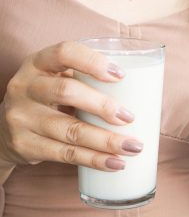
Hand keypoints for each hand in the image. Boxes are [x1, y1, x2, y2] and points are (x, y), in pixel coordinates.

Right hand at [0, 41, 142, 170]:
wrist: (4, 131)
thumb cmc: (48, 100)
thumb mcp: (57, 79)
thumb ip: (87, 79)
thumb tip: (145, 93)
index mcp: (38, 63)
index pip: (64, 52)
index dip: (93, 61)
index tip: (121, 75)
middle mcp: (25, 86)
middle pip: (66, 92)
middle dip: (103, 106)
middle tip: (130, 118)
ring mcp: (22, 117)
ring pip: (69, 129)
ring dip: (106, 141)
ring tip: (133, 147)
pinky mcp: (24, 144)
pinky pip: (65, 154)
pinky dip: (94, 159)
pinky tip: (115, 164)